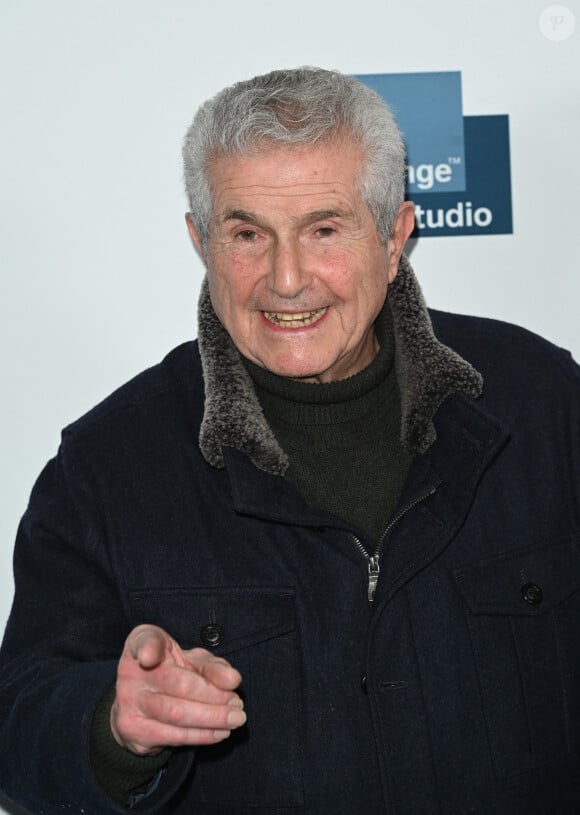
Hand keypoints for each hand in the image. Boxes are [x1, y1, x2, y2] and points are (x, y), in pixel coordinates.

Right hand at [110, 624, 245, 755]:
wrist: (141, 703)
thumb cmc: (172, 670)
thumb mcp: (191, 660)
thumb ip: (212, 666)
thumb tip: (233, 680)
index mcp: (142, 643)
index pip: (145, 641)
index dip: (148, 648)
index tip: (150, 657)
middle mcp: (130, 671)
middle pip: (178, 684)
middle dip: (214, 696)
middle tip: (237, 703)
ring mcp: (129, 702)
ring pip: (176, 714)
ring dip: (212, 719)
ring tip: (235, 719)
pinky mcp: (133, 730)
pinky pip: (173, 735)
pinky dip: (202, 735)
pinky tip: (220, 732)